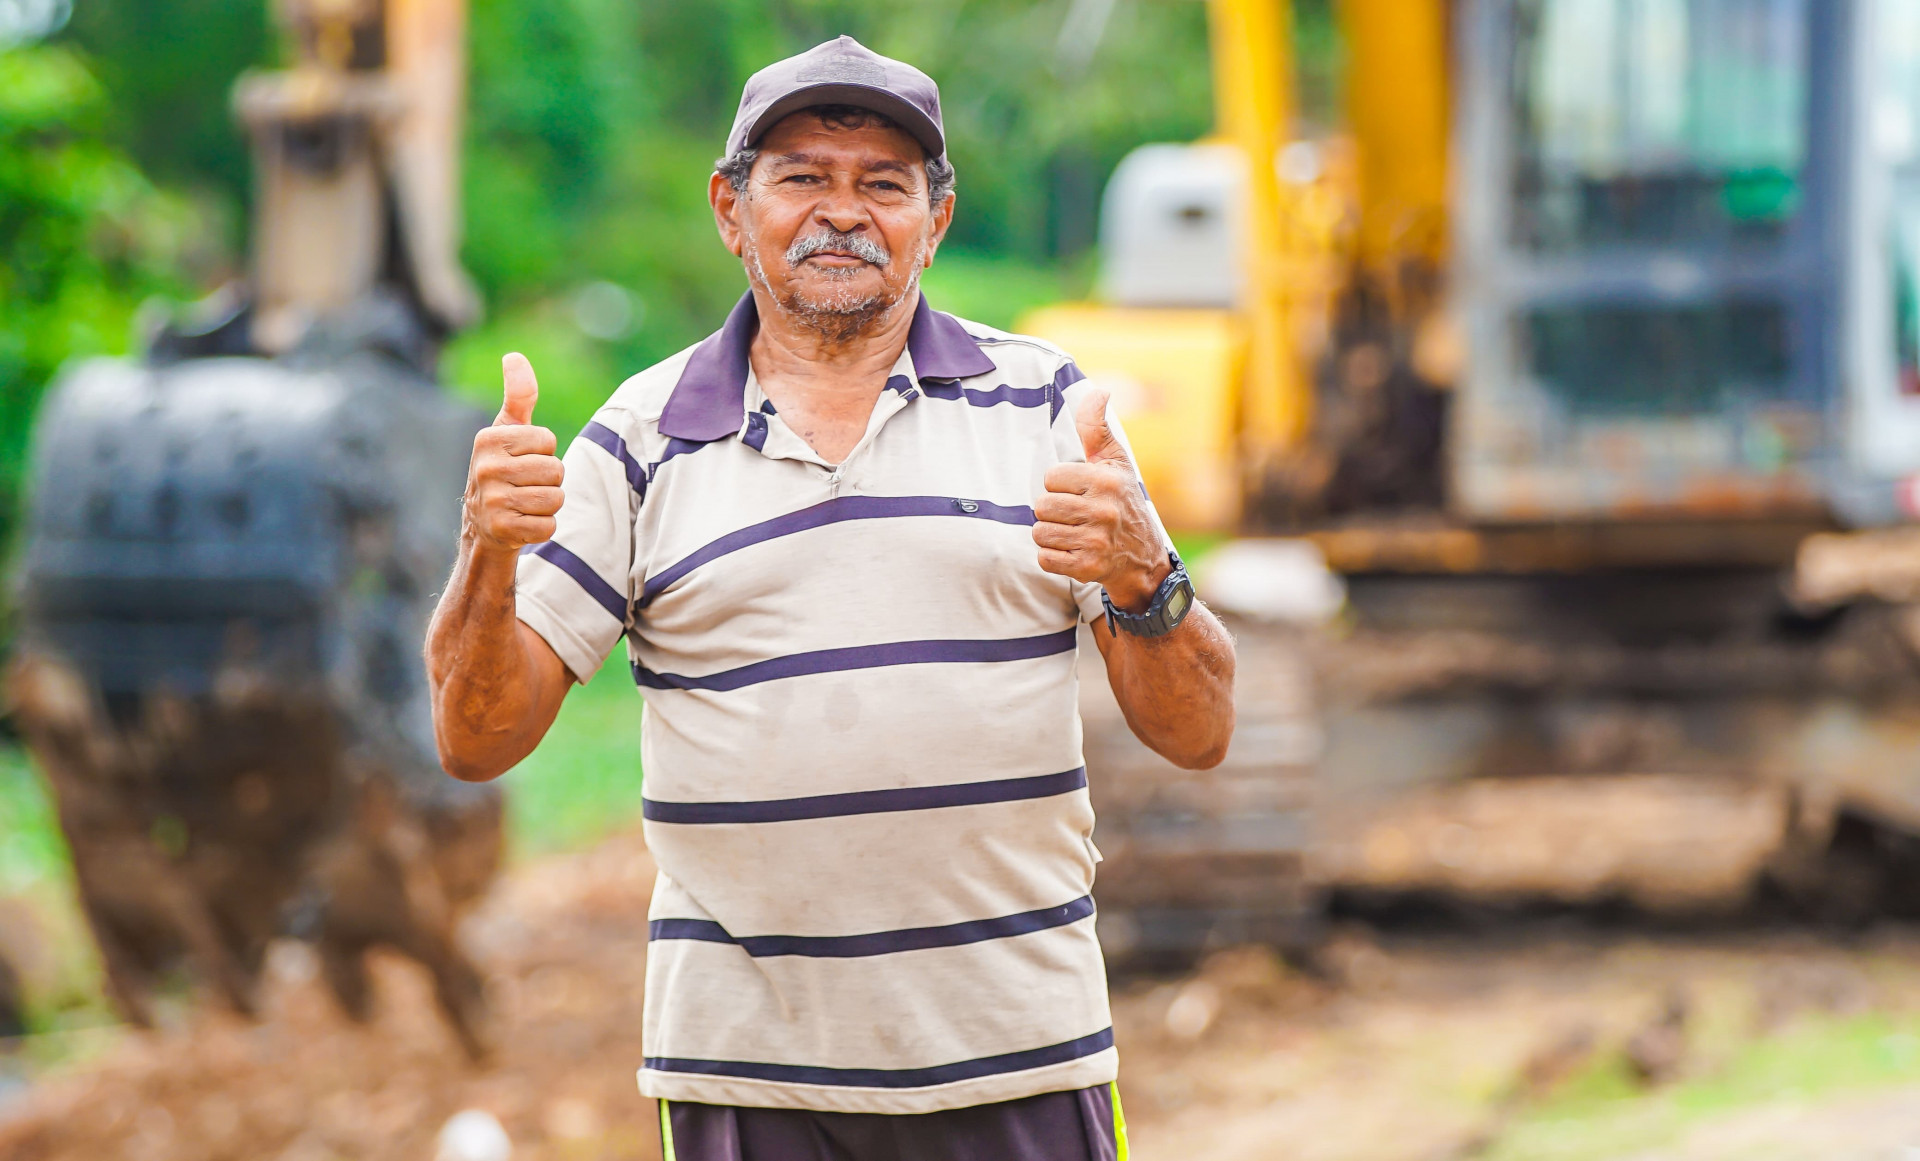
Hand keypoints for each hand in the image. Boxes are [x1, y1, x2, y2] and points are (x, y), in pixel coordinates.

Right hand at [464, 352, 564, 553]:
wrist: (481, 526)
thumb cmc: (503, 469)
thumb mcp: (507, 431)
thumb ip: (518, 395)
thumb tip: (514, 356)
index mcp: (489, 439)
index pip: (547, 440)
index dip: (543, 452)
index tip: (522, 460)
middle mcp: (486, 468)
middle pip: (555, 470)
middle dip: (549, 480)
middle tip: (525, 485)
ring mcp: (492, 501)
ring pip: (555, 499)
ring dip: (548, 504)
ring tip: (525, 503)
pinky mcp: (502, 530)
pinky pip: (549, 526)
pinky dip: (543, 527)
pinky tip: (523, 523)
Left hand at [1033, 386, 1169, 612]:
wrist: (1143, 559)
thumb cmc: (1122, 502)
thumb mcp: (1115, 463)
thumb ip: (1097, 428)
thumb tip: (1099, 390)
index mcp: (1107, 480)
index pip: (1051, 478)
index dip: (1060, 486)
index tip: (1080, 493)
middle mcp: (1104, 510)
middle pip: (1041, 506)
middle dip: (1053, 511)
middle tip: (1075, 516)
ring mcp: (1096, 541)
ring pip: (1040, 533)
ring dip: (1051, 535)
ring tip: (1074, 533)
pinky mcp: (1087, 568)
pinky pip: (1044, 559)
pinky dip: (1052, 557)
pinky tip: (1073, 552)